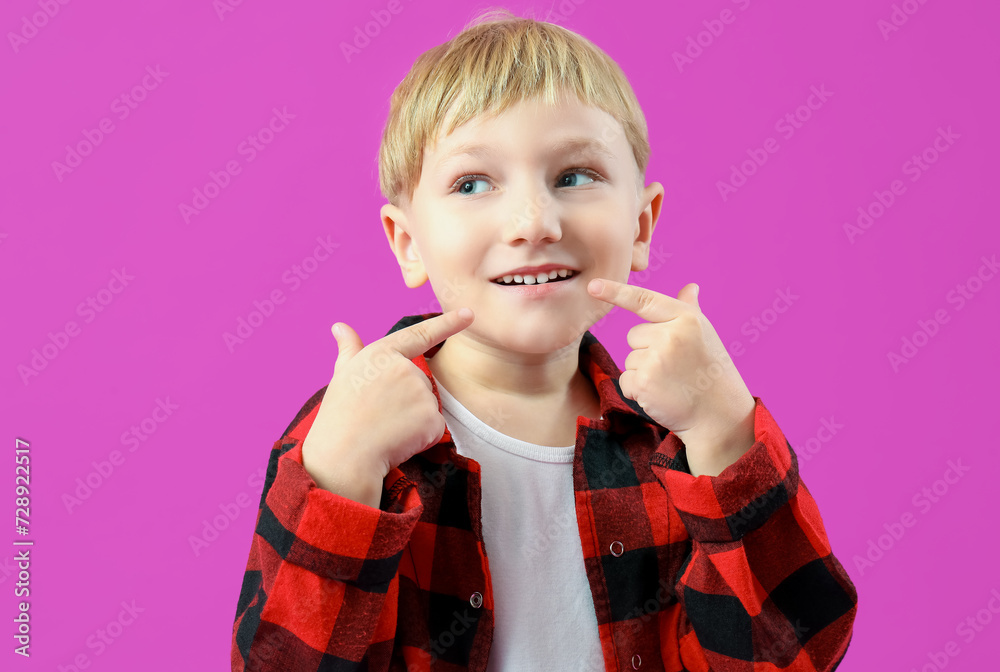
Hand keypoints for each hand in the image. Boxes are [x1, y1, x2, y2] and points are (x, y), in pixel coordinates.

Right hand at [301, 308, 474, 500]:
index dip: (448, 323)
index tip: (469, 313)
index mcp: (383, 354)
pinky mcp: (431, 418)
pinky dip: (420, 437)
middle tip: (377, 415)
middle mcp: (405, 368)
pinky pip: (433, 427)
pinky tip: (398, 440)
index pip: (421, 335)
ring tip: (384, 428)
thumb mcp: (343, 375)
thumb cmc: (339, 416)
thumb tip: (340, 327)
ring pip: (426, 406)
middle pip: (420, 382)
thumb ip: (349, 349)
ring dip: (412, 419)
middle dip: (405, 400)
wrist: (344, 455)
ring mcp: (420, 393)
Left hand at [587, 279, 755, 476]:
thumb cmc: (712, 372)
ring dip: (644, 372)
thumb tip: (690, 287)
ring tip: (672, 382)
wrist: (720, 415)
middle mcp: (671, 335)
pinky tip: (662, 395)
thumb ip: (690, 309)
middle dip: (647, 350)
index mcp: (687, 318)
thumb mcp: (705, 334)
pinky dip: (638, 390)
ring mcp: (657, 359)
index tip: (593, 285)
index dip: (615, 291)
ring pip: (630, 359)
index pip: (643, 300)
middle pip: (634, 335)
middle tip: (675, 367)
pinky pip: (626, 380)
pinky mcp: (645, 383)